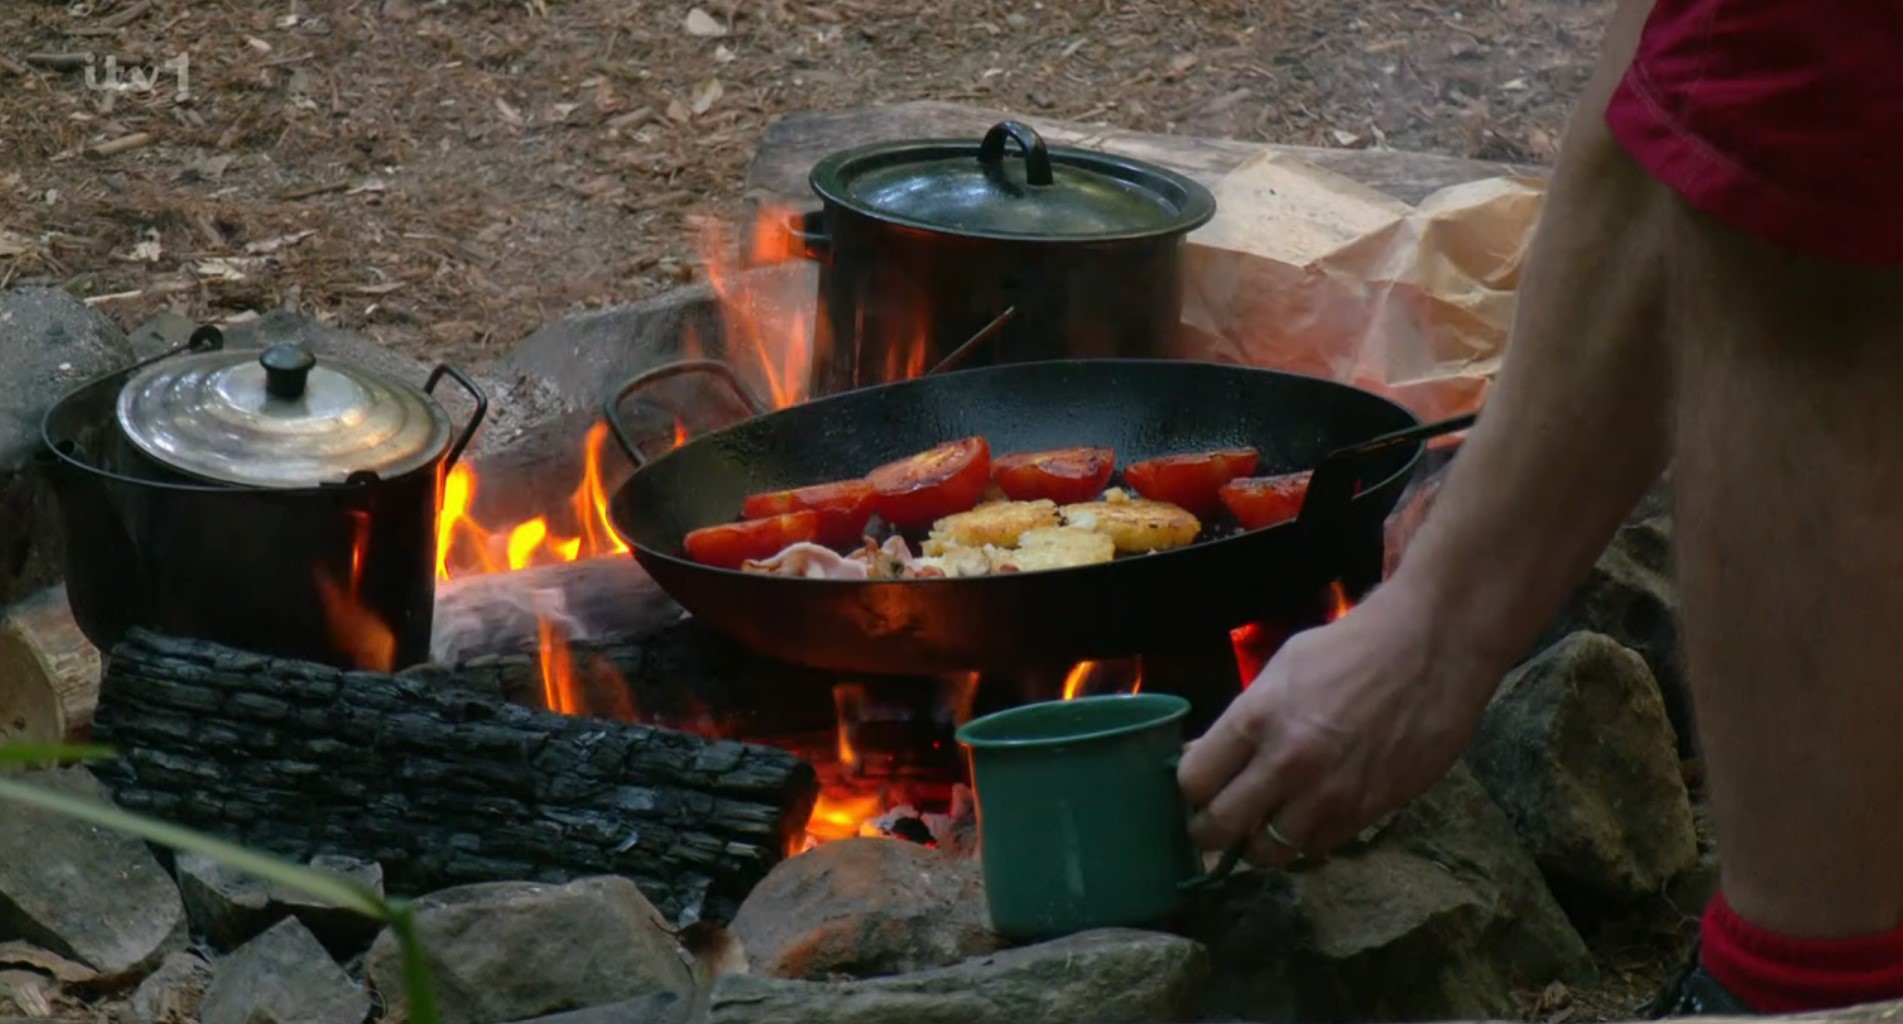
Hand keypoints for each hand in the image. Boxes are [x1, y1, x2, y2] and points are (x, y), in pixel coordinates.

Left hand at [1176, 579, 1495, 866]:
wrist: (1431, 649)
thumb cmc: (1349, 649)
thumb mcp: (1280, 671)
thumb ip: (1240, 721)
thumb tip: (1200, 759)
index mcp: (1256, 718)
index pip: (1193, 782)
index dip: (1190, 788)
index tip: (1199, 787)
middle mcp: (1287, 763)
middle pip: (1219, 827)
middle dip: (1209, 829)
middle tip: (1216, 823)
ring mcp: (1328, 794)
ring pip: (1268, 851)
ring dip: (1259, 842)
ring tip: (1265, 821)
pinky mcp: (1367, 812)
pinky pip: (1316, 847)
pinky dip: (1305, 838)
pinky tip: (1309, 813)